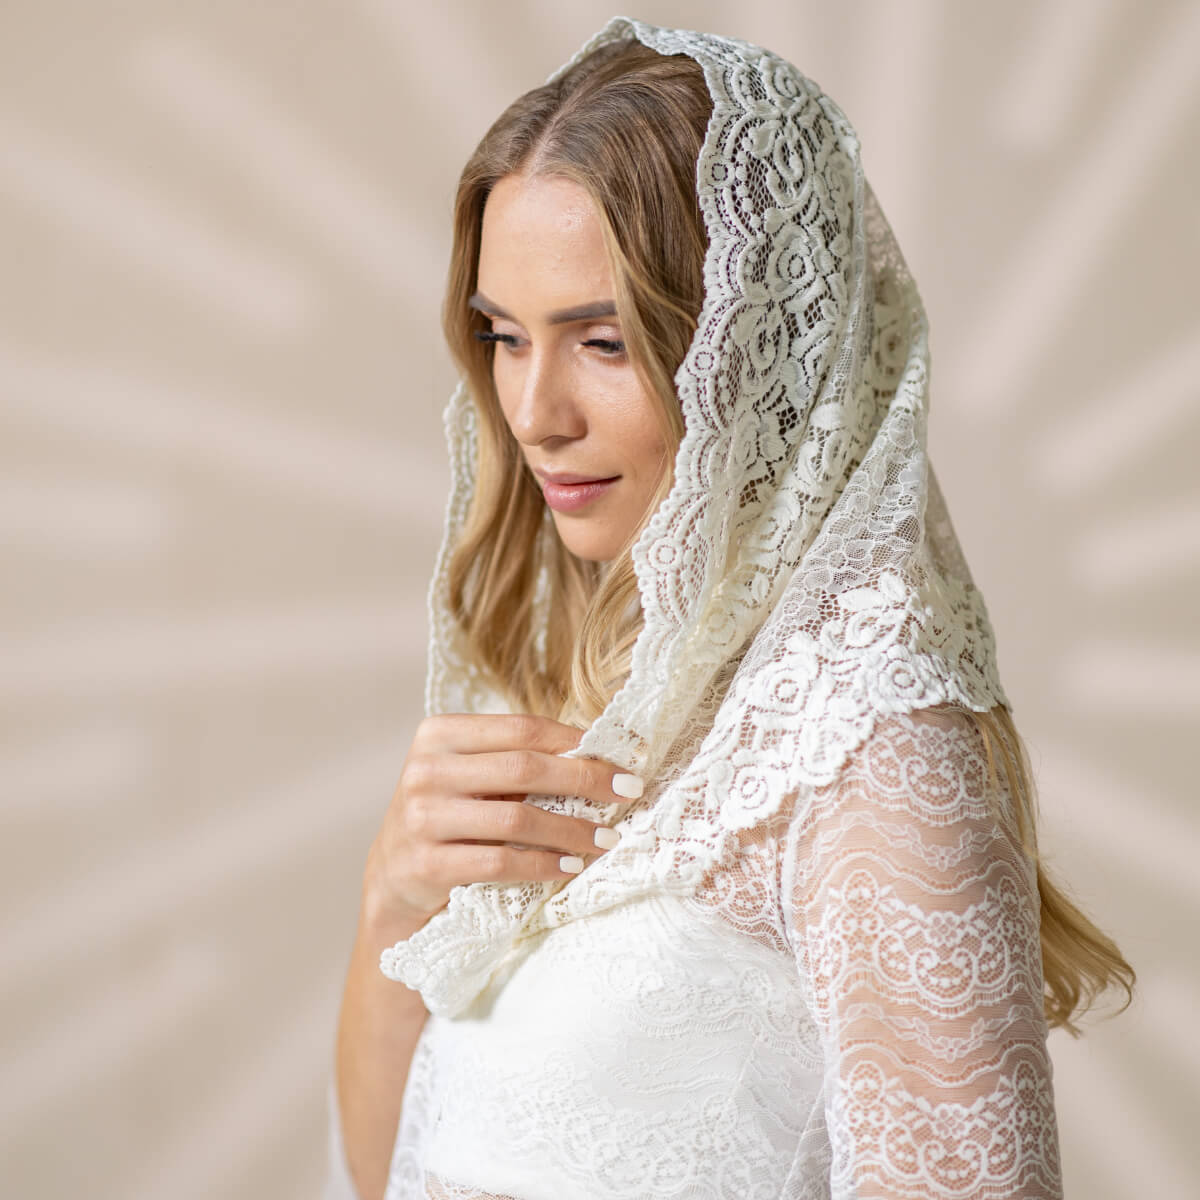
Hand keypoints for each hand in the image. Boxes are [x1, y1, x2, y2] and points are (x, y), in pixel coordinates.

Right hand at [363, 713, 642, 929]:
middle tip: (626, 792)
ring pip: (516, 819)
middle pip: (524, 768)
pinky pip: (500, 863)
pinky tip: (571, 867)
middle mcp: (425, 769)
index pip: (522, 728)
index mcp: (439, 733)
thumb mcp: (471, 775)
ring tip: (606, 838)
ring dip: (571, 830)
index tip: (621, 759)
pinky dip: (544, 866)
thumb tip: (601, 753)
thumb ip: (518, 759)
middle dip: (584, 780)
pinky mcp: (426, 865)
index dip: (577, 742)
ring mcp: (421, 818)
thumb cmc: (451, 815)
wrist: (394, 877)